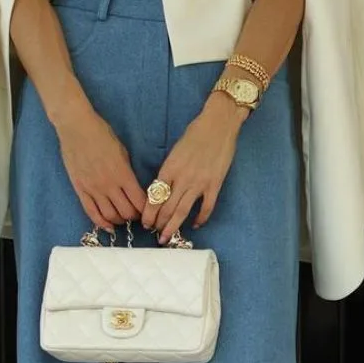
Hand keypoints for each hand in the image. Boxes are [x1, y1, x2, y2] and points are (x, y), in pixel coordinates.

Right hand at [53, 96, 145, 231]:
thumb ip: (127, 172)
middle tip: (137, 215)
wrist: (76, 128)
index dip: (146, 210)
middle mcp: (109, 185)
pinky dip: (101, 223)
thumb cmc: (101, 135)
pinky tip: (108, 227)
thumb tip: (132, 188)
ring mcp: (93, 189)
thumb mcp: (122, 152)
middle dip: (134, 217)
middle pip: (126, 212)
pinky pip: (91, 212)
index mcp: (123, 174)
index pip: (139, 201)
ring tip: (122, 218)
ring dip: (119, 220)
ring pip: (110, 216)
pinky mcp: (80, 190)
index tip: (149, 210)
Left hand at [142, 93, 246, 242]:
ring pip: (182, 211)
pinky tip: (195, 225)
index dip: (149, 212)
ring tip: (167, 237)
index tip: (145, 222)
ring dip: (173, 226)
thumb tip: (162, 189)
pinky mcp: (215, 184)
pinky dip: (201, 218)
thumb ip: (169, 171)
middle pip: (166, 207)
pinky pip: (206, 207)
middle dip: (158, 223)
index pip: (155, 196)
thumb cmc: (196, 134)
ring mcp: (199, 183)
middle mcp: (182, 178)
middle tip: (154, 234)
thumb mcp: (175, 151)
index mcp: (169, 168)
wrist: (219, 125)